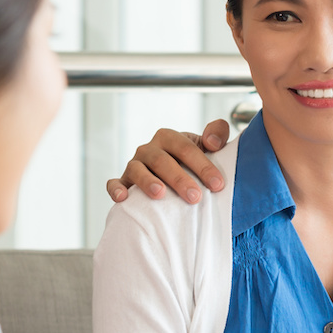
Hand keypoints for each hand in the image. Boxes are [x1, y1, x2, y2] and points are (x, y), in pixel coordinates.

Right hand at [105, 120, 230, 203]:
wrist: (173, 174)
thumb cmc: (191, 162)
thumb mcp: (207, 145)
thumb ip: (217, 134)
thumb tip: (213, 142)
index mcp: (169, 138)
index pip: (186, 148)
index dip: (202, 165)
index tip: (218, 184)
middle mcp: (150, 149)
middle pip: (162, 161)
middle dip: (179, 179)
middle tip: (195, 197)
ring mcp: (134, 165)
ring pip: (137, 170)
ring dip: (147, 181)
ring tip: (160, 194)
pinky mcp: (124, 181)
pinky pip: (114, 183)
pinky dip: (116, 189)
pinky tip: (123, 198)